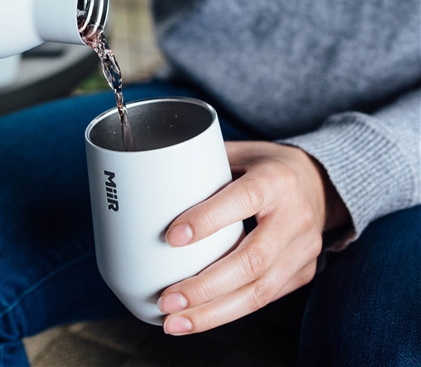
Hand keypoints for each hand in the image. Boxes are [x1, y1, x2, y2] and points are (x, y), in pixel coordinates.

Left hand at [157, 141, 349, 334]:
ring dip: (213, 312)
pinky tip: (199, 318)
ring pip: (260, 291)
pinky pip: (265, 298)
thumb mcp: (240, 153)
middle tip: (166, 300)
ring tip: (174, 322)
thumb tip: (155, 181)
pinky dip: (228, 311)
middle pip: (252, 260)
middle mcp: (296, 216)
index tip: (172, 237)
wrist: (319, 182)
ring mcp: (304, 249)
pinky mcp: (303, 272)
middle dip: (204, 286)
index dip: (208, 220)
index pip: (244, 200)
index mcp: (276, 179)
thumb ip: (205, 165)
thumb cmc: (266, 166)